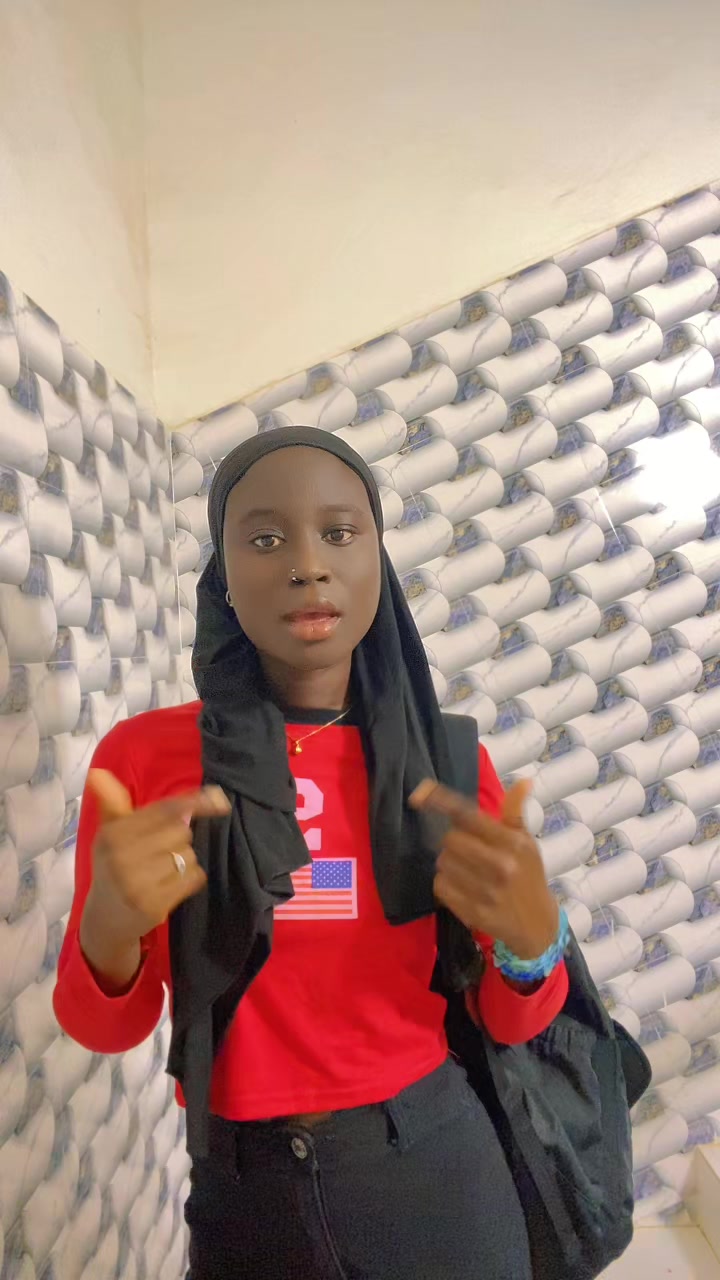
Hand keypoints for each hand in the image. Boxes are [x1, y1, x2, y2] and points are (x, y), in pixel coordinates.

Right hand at [83, 769, 229, 947]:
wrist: (104, 919)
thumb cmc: (111, 868)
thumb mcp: (108, 835)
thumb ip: (113, 804)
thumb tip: (98, 772)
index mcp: (113, 834)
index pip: (164, 810)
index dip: (194, 802)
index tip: (219, 798)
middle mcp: (123, 856)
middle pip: (181, 831)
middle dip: (178, 839)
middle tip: (159, 852)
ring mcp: (138, 883)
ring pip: (189, 855)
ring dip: (183, 860)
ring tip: (161, 871)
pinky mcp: (154, 905)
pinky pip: (193, 877)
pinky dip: (190, 878)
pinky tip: (171, 885)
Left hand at [411, 779, 557, 959]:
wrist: (537, 924)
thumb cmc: (528, 876)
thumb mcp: (526, 843)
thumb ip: (515, 812)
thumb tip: (524, 781)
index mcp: (512, 843)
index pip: (468, 816)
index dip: (441, 802)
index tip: (419, 793)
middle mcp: (500, 865)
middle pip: (449, 839)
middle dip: (452, 842)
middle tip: (465, 850)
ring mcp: (486, 891)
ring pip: (442, 863)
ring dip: (448, 863)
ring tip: (466, 870)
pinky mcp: (473, 912)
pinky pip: (440, 887)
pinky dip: (445, 884)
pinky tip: (461, 887)